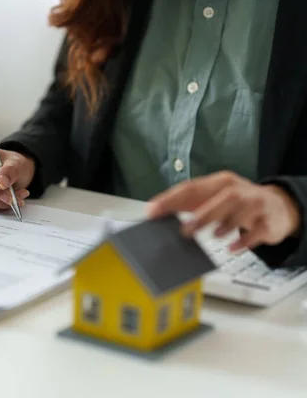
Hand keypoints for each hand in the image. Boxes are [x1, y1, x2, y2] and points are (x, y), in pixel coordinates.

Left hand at [146, 171, 300, 251]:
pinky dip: (244, 240)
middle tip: (185, 230)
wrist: (278, 207)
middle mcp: (238, 190)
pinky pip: (257, 231)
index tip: (153, 211)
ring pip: (240, 211)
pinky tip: (231, 248)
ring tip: (212, 235)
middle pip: (221, 197)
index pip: (192, 187)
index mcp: (220, 182)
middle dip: (202, 214)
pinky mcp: (268, 222)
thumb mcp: (212, 199)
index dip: (171, 199)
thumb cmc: (236, 203)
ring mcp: (255, 204)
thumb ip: (186, 204)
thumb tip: (156, 212)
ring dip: (224, 225)